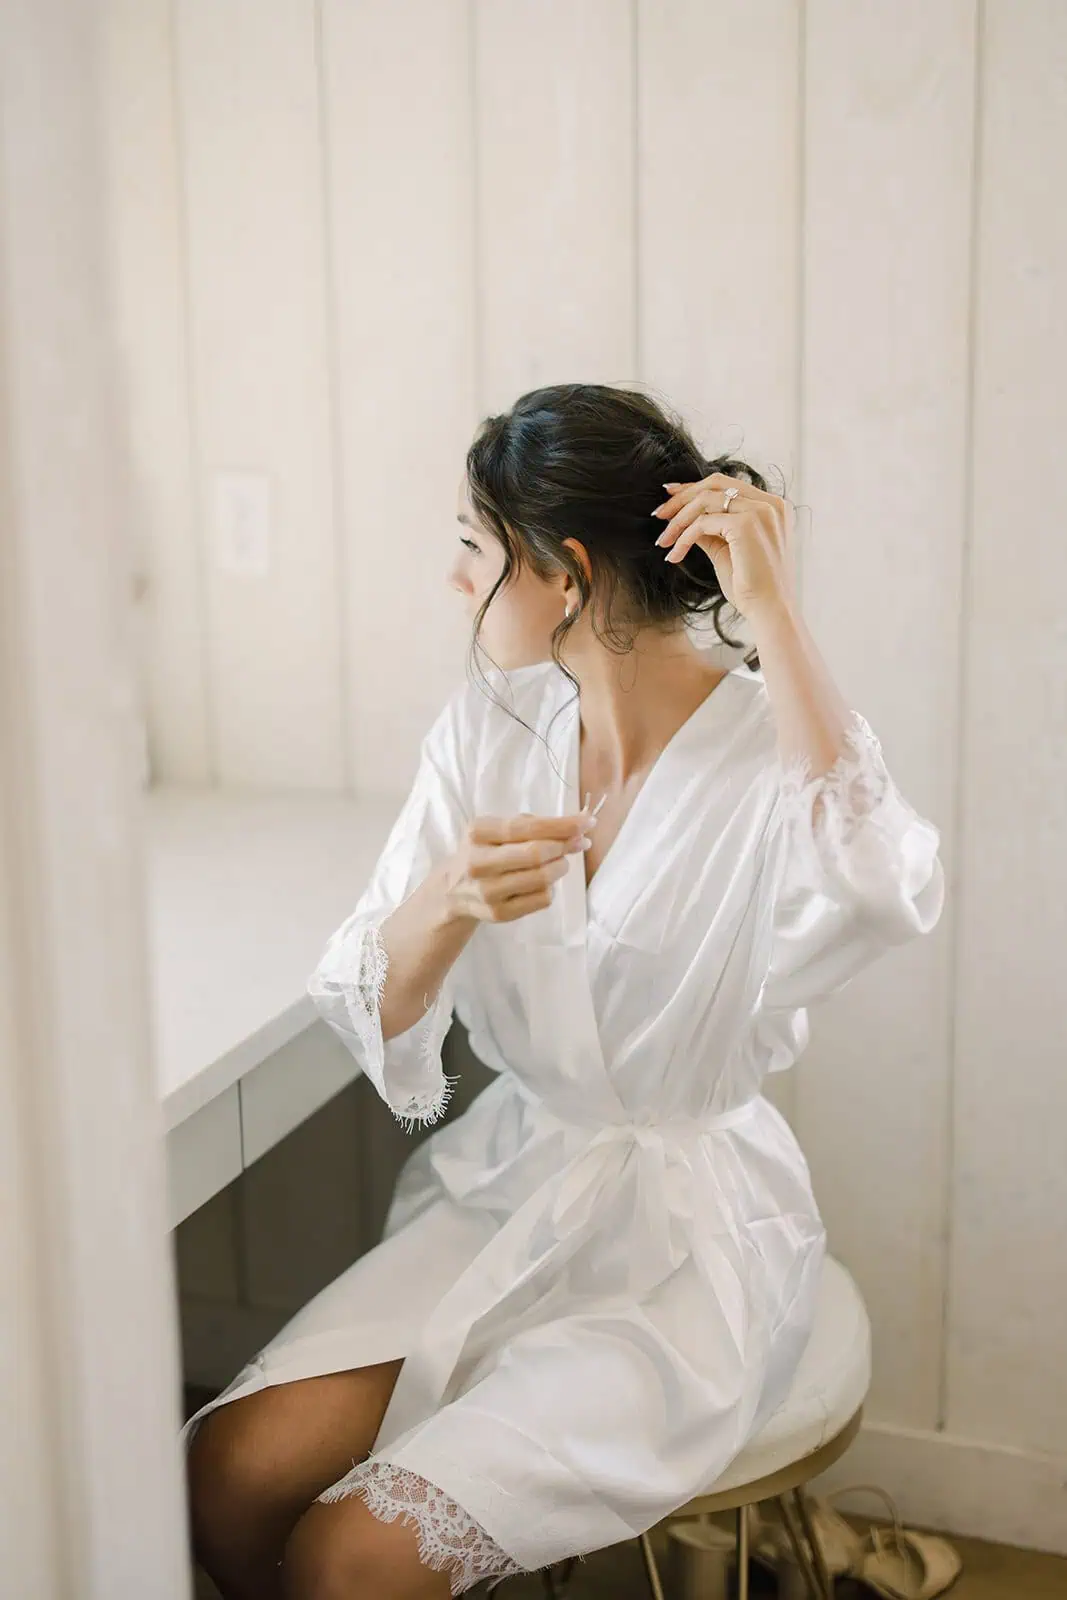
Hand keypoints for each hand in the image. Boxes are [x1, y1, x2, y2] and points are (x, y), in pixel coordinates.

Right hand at [443, 809, 593, 923]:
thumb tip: (577, 828)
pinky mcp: (498, 914)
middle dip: (565, 846)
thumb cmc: (485, 851)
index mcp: (478, 833)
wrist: (453, 890)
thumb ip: (532, 824)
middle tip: (579, 842)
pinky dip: (550, 888)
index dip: (562, 825)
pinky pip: (542, 899)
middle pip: (536, 854)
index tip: (587, 822)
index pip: (527, 827)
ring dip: (560, 867)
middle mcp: (478, 863)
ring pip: (542, 879)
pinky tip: (542, 882)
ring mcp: (488, 892)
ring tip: (558, 862)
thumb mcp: (496, 829)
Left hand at [652, 471, 797, 621]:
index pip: (728, 485)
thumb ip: (711, 531)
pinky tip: (674, 555)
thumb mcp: (726, 551)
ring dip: (678, 520)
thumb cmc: (751, 588)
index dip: (695, 488)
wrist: (769, 611)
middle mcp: (769, 503)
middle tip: (659, 514)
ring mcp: (760, 511)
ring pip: (705, 500)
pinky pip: (702, 523)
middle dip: (682, 497)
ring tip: (663, 540)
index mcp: (771, 507)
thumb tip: (684, 519)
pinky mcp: (746, 524)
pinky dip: (684, 537)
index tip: (670, 497)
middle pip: (715, 484)